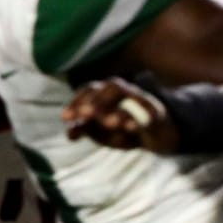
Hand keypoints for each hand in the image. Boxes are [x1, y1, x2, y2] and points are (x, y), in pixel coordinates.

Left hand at [63, 78, 179, 152]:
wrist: (155, 135)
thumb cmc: (122, 130)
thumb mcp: (101, 132)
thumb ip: (85, 129)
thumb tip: (69, 133)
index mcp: (106, 94)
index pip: (90, 90)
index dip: (76, 101)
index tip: (65, 117)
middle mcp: (124, 92)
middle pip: (111, 87)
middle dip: (96, 101)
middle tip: (85, 115)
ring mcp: (142, 101)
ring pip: (131, 96)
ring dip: (118, 109)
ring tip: (108, 123)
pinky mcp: (157, 114)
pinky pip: (150, 113)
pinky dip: (140, 119)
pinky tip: (130, 128)